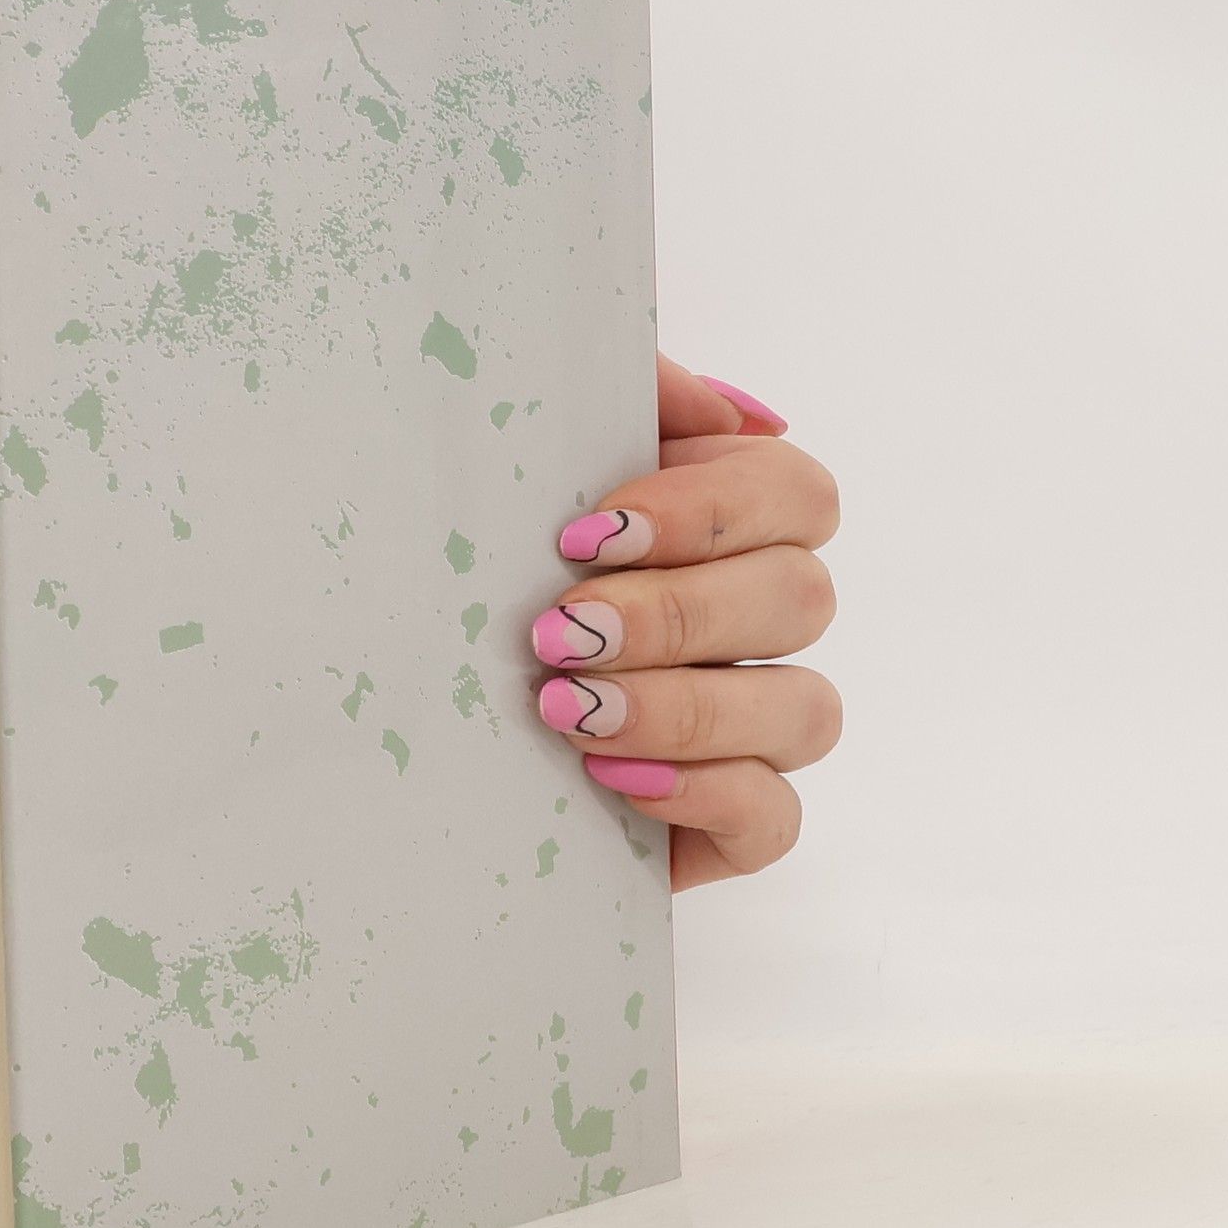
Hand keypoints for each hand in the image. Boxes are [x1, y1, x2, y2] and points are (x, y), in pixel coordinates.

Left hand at [532, 356, 840, 890]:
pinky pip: (776, 817)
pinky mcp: (733, 825)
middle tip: (558, 632)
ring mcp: (756, 728)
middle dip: (675, 615)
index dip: (708, 511)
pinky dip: (706, 795)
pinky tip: (613, 780)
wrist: (422, 719)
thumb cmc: (485, 570)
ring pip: (804, 711)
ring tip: (569, 711)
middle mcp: (758, 623)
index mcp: (729, 527)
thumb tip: (733, 411)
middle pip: (800, 599)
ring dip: (687, 707)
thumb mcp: (531, 468)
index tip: (585, 536)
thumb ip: (626, 401)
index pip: (797, 496)